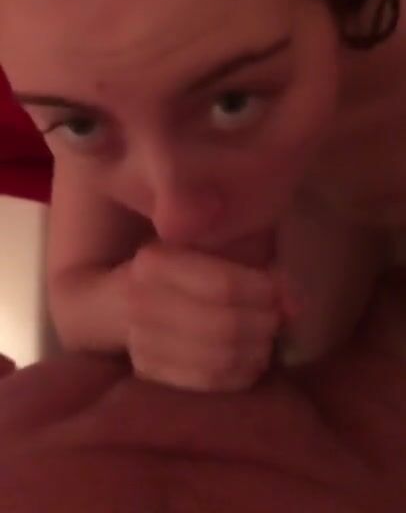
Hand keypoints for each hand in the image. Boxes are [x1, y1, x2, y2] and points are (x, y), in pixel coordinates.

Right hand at [127, 243, 280, 391]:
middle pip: (225, 326)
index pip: (224, 285)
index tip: (283, 292)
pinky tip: (250, 358)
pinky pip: (208, 383)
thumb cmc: (178, 262)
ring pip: (219, 360)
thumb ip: (252, 261)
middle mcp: (140, 303)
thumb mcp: (208, 244)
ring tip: (266, 338)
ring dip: (256, 351)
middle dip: (264, 325)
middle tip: (278, 318)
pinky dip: (240, 374)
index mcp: (154, 262)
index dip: (264, 292)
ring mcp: (140, 343)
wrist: (115, 299)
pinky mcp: (148, 372)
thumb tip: (295, 302)